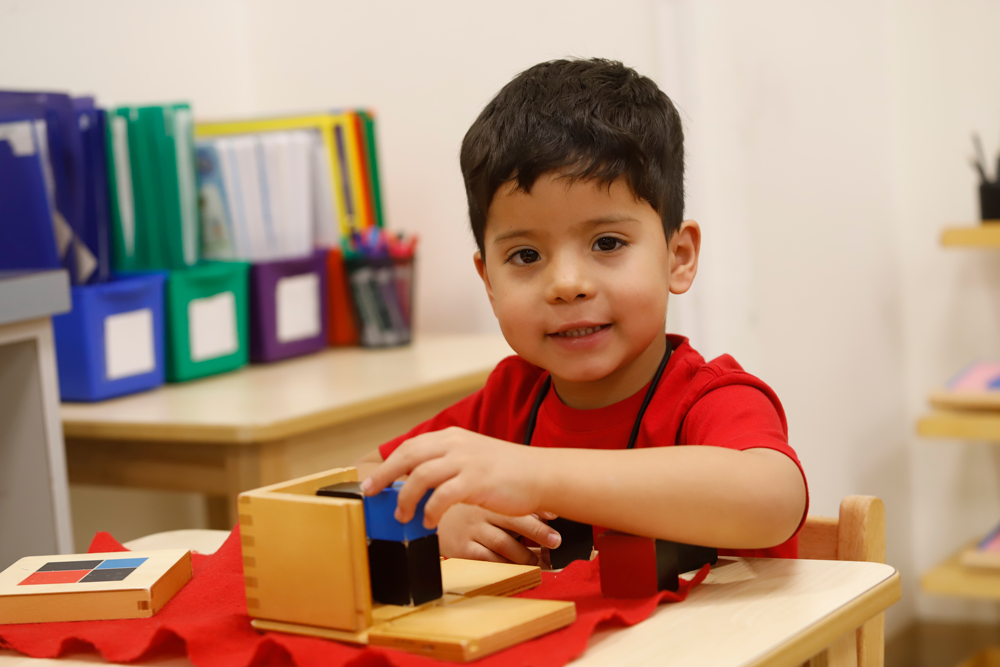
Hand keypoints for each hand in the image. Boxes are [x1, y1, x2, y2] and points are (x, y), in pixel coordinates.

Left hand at [360, 426, 546, 527]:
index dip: (387, 464)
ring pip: (420, 476)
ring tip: (402, 516)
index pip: (410, 446)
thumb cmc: (506, 472)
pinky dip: (430, 510)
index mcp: (452, 437)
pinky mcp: (476, 481)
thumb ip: (445, 465)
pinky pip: (442, 496)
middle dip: (384, 477)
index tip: (372, 482)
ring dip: (406, 499)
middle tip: (371, 495)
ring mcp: (466, 461)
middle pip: (407, 456)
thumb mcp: (471, 458)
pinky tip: (429, 522)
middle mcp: (455, 444)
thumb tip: (414, 484)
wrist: (540, 475)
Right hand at [438, 504, 561, 564]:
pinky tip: (514, 568)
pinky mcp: (461, 550)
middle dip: (538, 534)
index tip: (556, 521)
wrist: (425, 519)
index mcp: (489, 499)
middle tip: (554, 543)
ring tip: (537, 561)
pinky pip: (488, 560)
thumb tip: (552, 512)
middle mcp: (481, 513)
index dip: (539, 514)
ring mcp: (471, 531)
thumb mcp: (485, 502)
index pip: (519, 505)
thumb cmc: (465, 511)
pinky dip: (504, 566)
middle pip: (515, 522)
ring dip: (524, 555)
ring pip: (504, 544)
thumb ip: (514, 506)